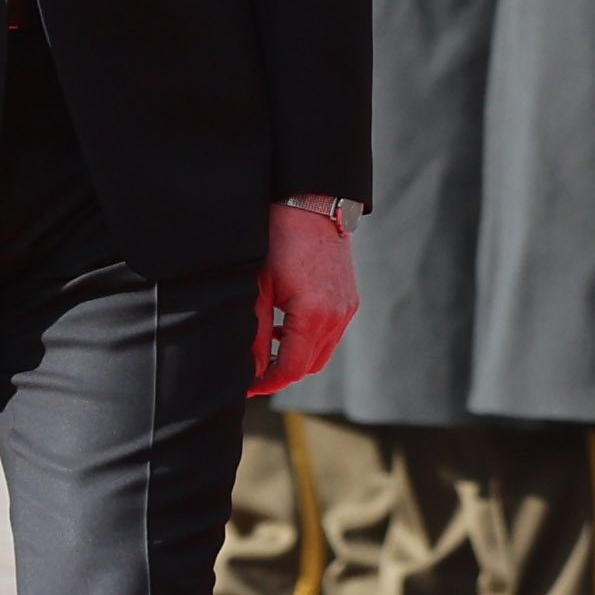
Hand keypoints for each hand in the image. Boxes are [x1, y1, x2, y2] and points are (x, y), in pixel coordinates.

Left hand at [252, 203, 355, 391]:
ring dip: (294, 357)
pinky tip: (283, 328)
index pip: (291, 369)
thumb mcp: (257, 288)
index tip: (245, 388)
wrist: (313, 207)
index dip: (266, 383)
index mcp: (314, 316)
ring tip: (263, 349)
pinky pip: (329, 334)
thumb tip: (248, 367)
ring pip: (321, 352)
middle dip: (280, 373)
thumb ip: (253, 332)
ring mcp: (347, 309)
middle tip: (251, 372)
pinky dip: (307, 340)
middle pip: (309, 366)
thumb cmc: (280, 241)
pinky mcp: (349, 301)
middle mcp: (337, 317)